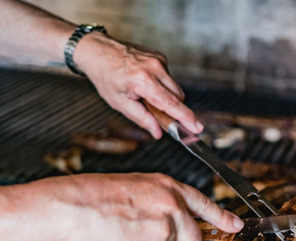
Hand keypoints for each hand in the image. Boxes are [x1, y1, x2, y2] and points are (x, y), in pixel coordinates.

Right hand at [41, 173, 242, 240]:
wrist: (82, 209)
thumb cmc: (102, 197)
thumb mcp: (141, 187)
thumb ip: (164, 202)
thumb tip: (177, 221)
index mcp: (169, 188)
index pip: (204, 204)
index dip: (221, 217)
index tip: (236, 226)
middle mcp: (173, 207)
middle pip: (194, 238)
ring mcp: (166, 229)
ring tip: (129, 234)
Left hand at [73, 32, 201, 139]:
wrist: (98, 52)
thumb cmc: (106, 77)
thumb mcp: (120, 103)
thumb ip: (142, 119)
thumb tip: (158, 133)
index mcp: (143, 81)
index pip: (170, 104)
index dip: (186, 118)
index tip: (197, 128)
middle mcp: (154, 68)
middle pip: (177, 96)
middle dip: (172, 108)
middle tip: (155, 113)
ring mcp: (159, 60)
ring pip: (174, 87)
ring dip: (165, 96)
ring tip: (143, 94)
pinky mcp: (160, 56)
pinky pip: (168, 77)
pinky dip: (160, 84)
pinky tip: (144, 82)